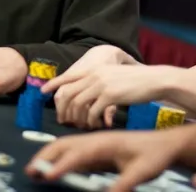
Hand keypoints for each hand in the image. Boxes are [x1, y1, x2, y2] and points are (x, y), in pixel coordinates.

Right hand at [25, 129, 188, 191]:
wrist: (164, 143)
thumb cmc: (154, 154)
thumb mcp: (143, 171)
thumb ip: (124, 183)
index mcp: (104, 143)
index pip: (77, 154)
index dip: (61, 165)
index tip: (47, 176)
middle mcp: (95, 140)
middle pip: (64, 145)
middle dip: (45, 156)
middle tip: (30, 171)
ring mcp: (94, 144)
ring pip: (65, 147)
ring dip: (49, 156)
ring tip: (35, 170)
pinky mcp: (96, 150)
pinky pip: (73, 153)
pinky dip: (59, 159)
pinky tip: (54, 169)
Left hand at [45, 64, 177, 128]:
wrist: (152, 79)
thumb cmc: (134, 80)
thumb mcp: (111, 76)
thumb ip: (97, 82)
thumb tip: (86, 96)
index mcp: (93, 69)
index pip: (68, 76)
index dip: (54, 83)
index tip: (42, 91)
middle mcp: (94, 75)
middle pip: (70, 93)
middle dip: (64, 109)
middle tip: (65, 121)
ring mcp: (101, 84)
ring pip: (79, 104)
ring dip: (79, 118)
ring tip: (84, 126)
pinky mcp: (110, 95)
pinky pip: (93, 112)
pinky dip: (93, 121)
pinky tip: (98, 125)